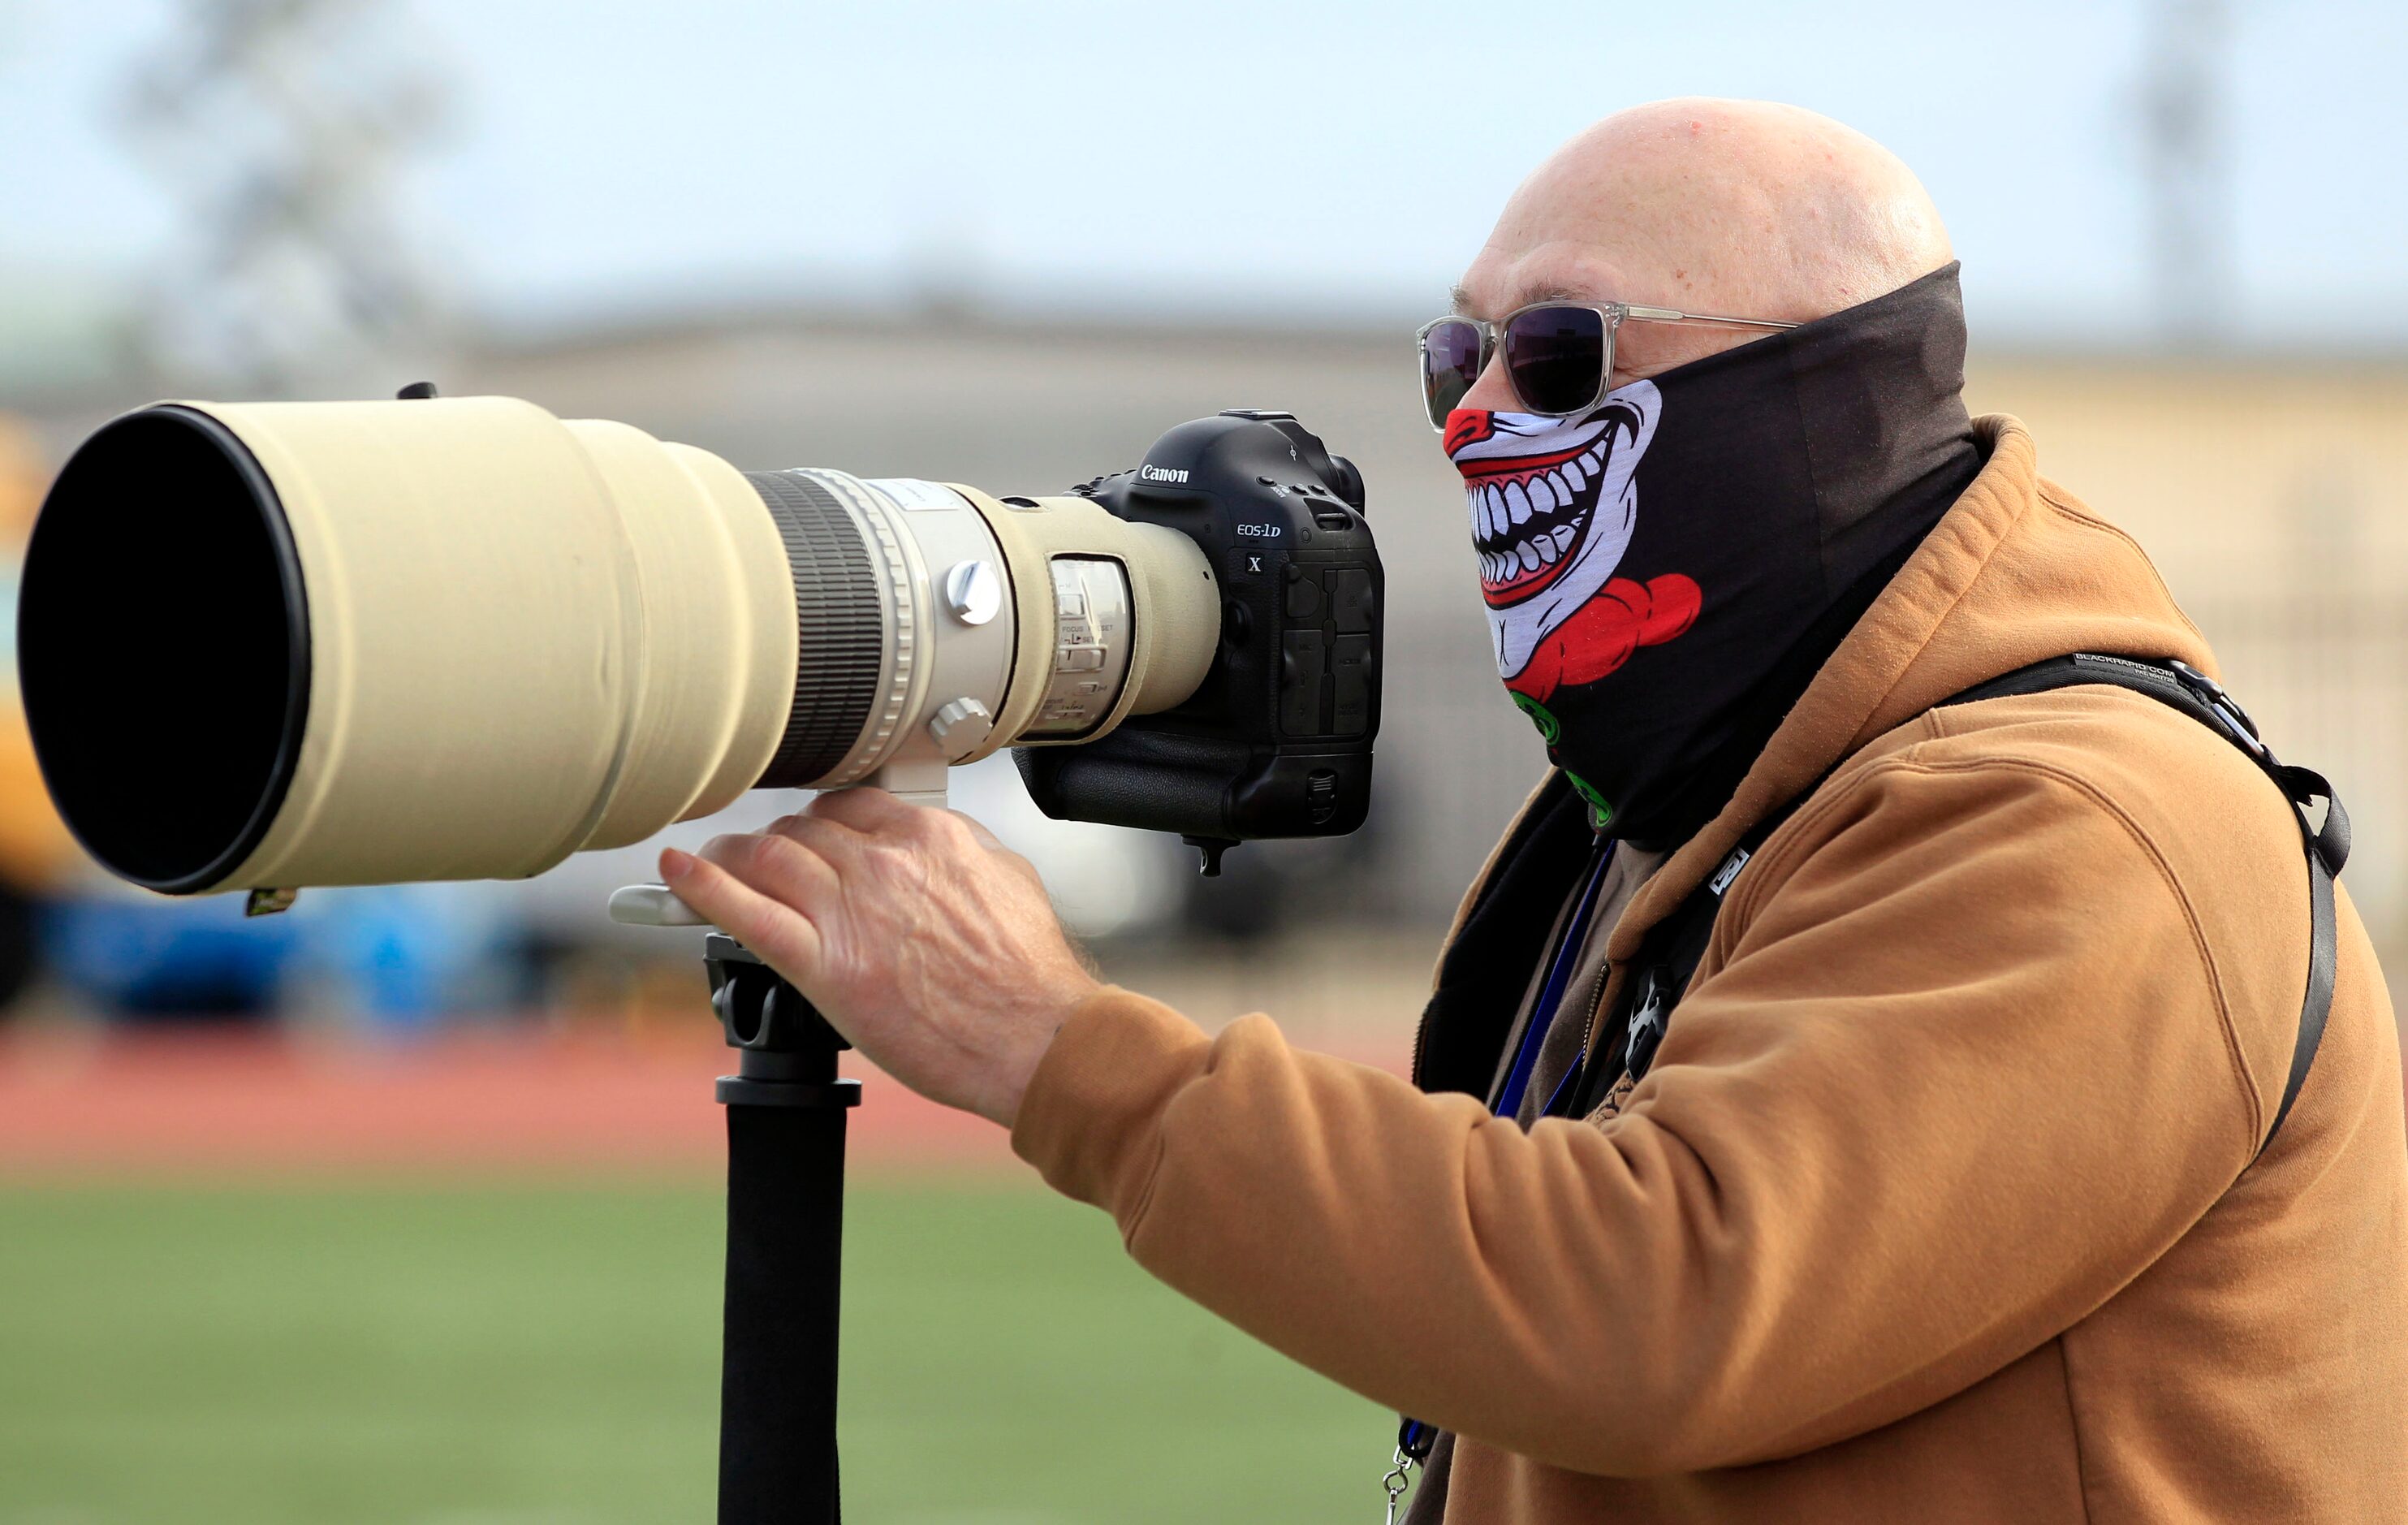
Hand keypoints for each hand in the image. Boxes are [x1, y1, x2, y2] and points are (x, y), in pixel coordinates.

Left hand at [660, 789, 1099, 1127]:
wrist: (1035, 1039)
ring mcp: (849, 913)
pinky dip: (701, 888)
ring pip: (765, 860)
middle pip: (798, 832)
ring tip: (710, 864)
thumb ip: (962, 849)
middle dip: (774, 844)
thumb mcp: (1010, 880)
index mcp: (926, 837)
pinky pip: (748, 915)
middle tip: (760, 863)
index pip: (846, 805)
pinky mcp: (826, 967)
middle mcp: (881, 863)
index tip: (806, 835)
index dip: (817, 821)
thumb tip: (935, 839)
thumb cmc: (1029, 975)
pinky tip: (674, 873)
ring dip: (729, 857)